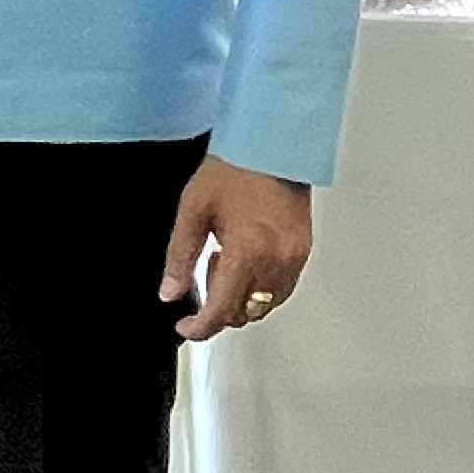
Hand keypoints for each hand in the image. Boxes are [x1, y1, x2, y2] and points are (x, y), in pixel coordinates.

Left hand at [160, 155, 312, 343]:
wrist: (272, 144)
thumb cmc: (236, 168)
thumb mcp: (194, 211)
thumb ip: (179, 258)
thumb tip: (170, 291)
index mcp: (246, 254)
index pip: (221, 312)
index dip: (200, 328)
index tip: (188, 327)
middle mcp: (274, 261)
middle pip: (245, 314)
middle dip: (220, 306)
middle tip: (206, 273)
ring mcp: (293, 257)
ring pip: (265, 305)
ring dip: (242, 298)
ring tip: (228, 261)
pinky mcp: (304, 249)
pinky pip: (283, 288)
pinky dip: (262, 287)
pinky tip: (249, 259)